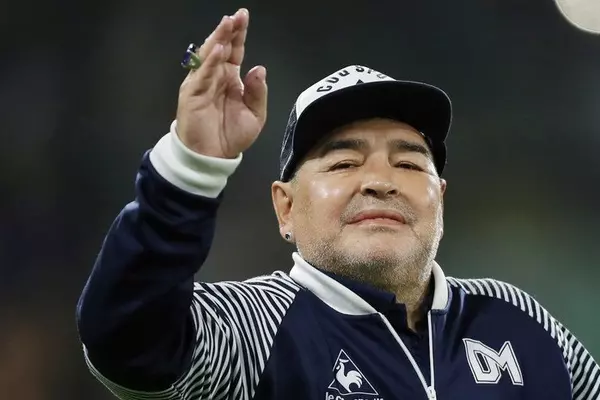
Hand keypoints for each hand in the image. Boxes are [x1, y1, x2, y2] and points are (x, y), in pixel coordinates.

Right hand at [176, 8, 267, 158]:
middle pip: (221, 48)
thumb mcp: (255, 116)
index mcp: (230, 78)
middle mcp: (215, 76)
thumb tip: (259, 68)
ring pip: (209, 57)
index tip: (243, 17)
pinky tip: (218, 50)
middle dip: (228, 31)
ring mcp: (202, 83)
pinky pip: (201, 75)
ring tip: (227, 24)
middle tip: (236, 16)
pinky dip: (209, 63)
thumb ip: (258, 93)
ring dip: (218, 40)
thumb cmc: (232, 136)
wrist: (213, 157)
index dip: (239, 34)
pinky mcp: (192, 94)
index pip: (235, 51)